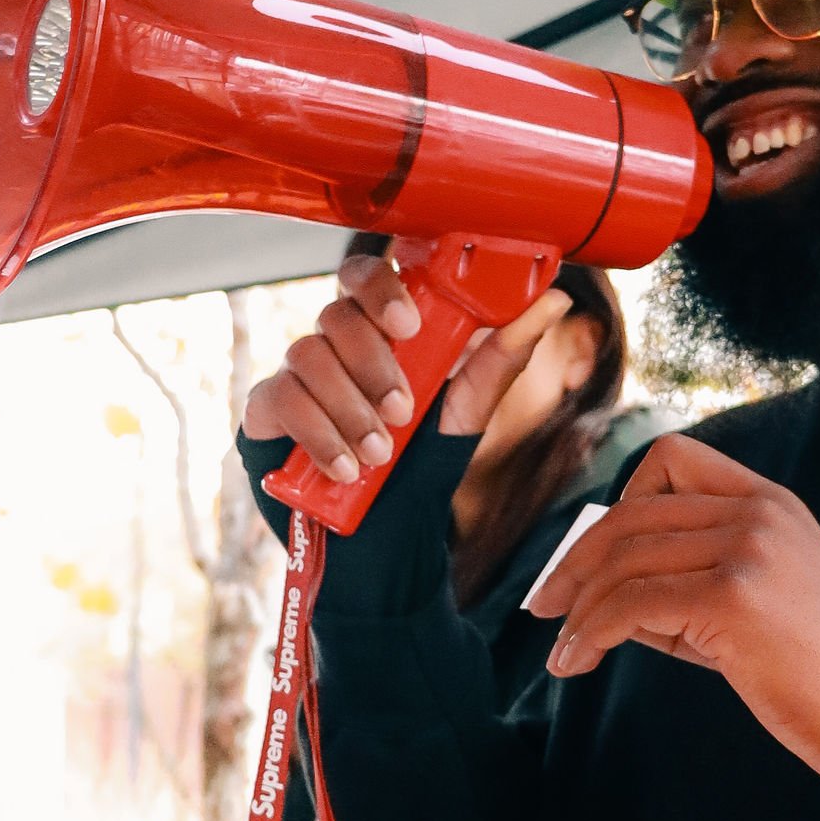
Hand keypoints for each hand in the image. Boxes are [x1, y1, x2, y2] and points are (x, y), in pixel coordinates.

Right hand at [244, 253, 574, 490]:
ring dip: (350, 407)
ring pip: (308, 356)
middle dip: (373, 365)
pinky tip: (345, 467)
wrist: (382, 543)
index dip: (380, 290)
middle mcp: (332, 346)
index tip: (409, 328)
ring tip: (378, 455)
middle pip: (336, 315)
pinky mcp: (265, 414)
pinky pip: (281, 400)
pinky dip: (319, 433)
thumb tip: (554, 300)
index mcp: (377, 333)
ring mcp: (295, 376)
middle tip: (402, 413)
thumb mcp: (467, 414)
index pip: (364, 277)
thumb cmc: (420, 468)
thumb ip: (502, 358)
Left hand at [535, 434, 819, 820]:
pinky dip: (590, 633)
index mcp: (772, 503)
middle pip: (632, 513)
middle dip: (575, 561)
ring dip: (576, 606)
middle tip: (545, 605)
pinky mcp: (733, 600)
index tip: (591, 556)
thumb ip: (695, 585)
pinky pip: (629, 605)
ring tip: (562, 649)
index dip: (618, 502)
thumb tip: (606, 597)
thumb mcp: (765, 605)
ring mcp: (748, 551)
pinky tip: (578, 662)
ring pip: (624, 559)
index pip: (672, 459)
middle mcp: (760, 513)